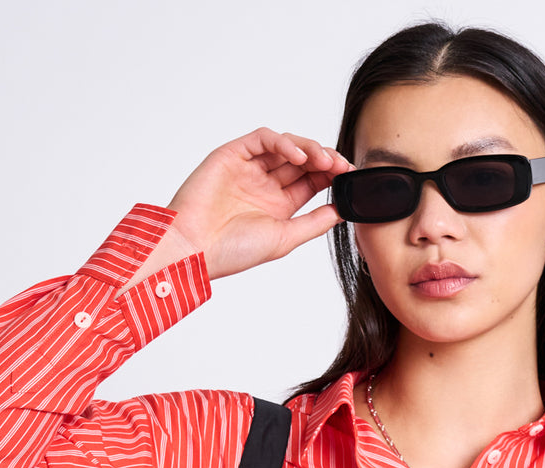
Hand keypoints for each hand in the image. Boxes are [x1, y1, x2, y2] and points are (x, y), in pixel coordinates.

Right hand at [166, 129, 352, 279]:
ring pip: (285, 146)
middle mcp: (264, 184)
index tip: (349, 177)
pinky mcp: (232, 154)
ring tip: (325, 160)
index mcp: (278, 205)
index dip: (331, 175)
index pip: (311, 181)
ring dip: (309, 149)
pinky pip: (262, 139)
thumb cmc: (233, 250)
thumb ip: (313, 223)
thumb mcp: (284, 238)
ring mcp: (248, 168)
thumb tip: (342, 211)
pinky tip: (299, 156)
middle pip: (302, 161)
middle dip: (325, 159)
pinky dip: (283, 143)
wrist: (195, 248)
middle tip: (341, 165)